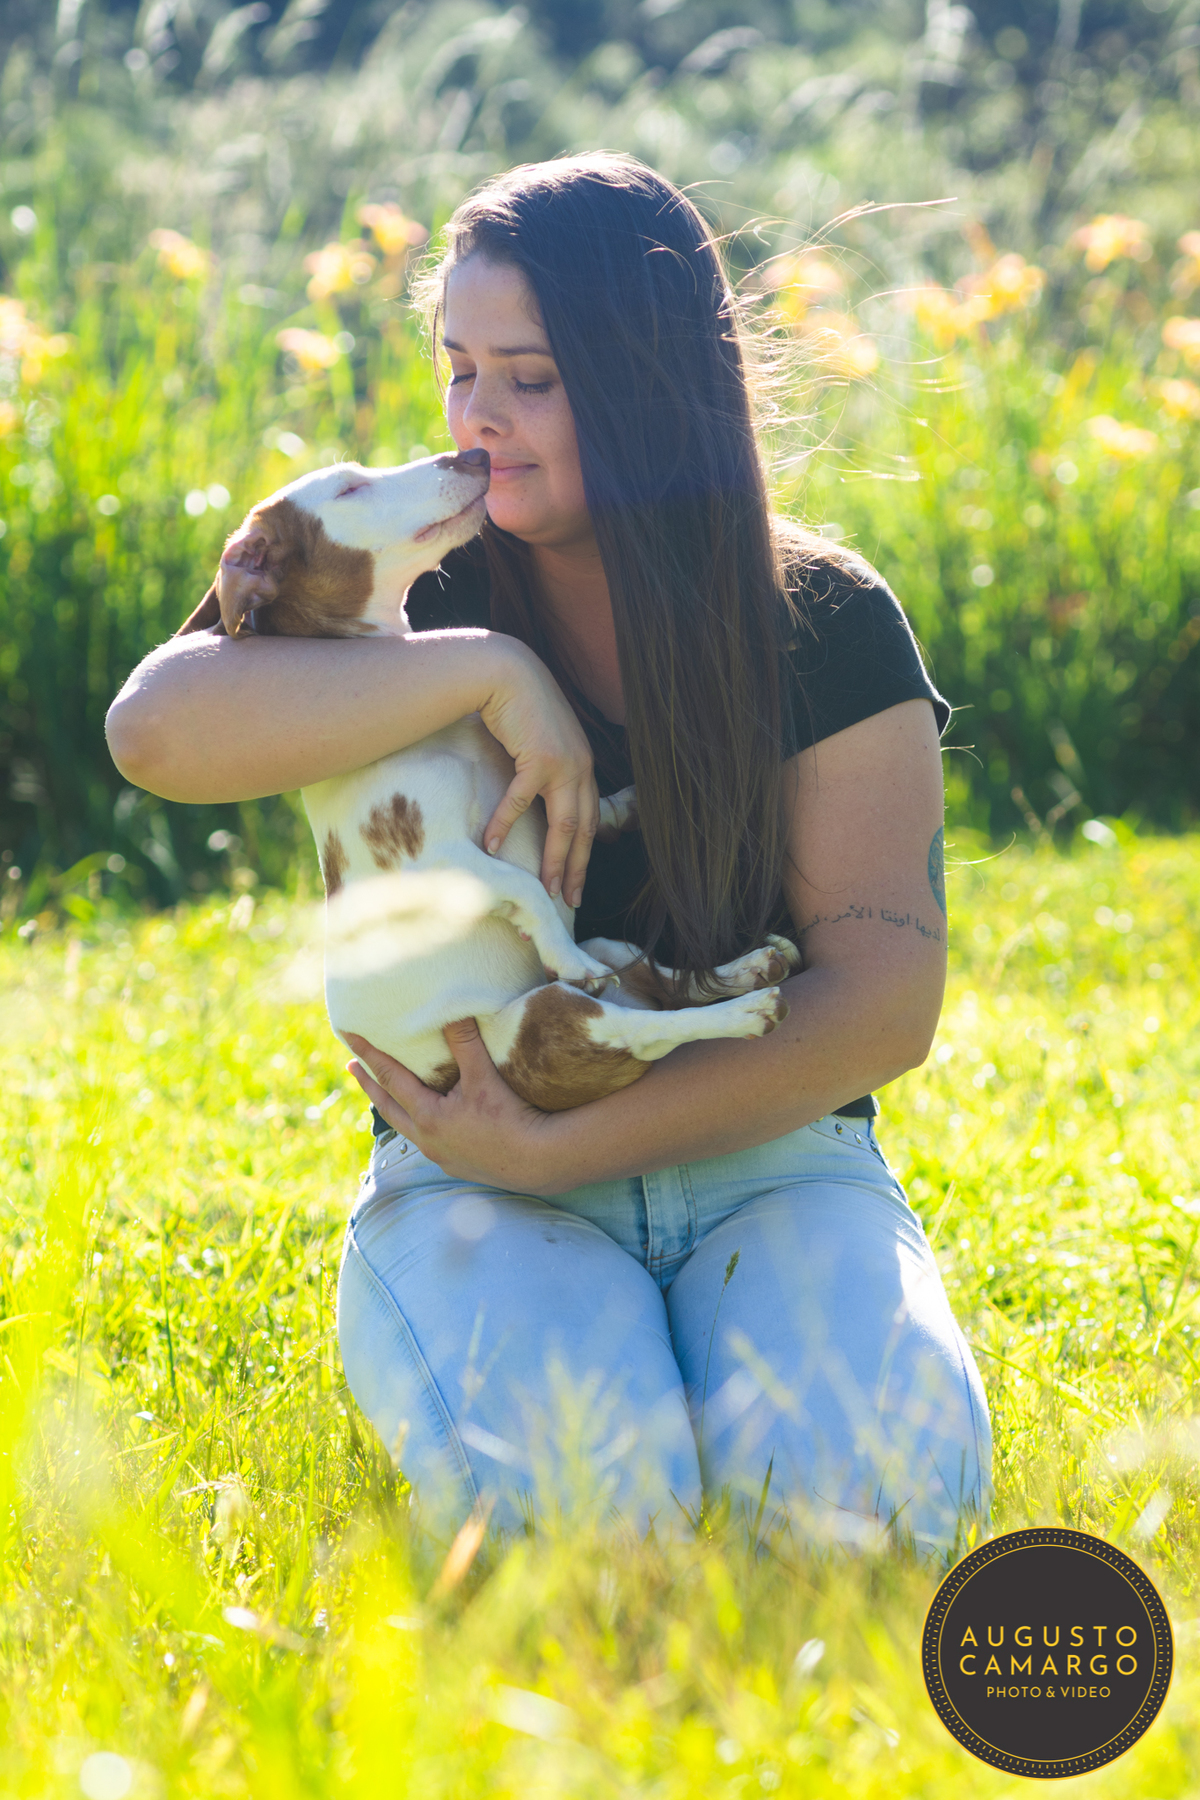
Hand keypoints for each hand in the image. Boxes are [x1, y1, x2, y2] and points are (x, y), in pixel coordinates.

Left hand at [344, 1023, 564, 1192]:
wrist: (538, 1162)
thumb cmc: (511, 1117)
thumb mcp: (484, 1077)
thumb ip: (465, 1042)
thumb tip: (451, 1009)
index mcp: (427, 1116)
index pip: (389, 1078)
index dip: (368, 1055)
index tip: (348, 1037)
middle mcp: (427, 1139)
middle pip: (388, 1107)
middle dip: (369, 1085)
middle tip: (352, 1067)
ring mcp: (440, 1155)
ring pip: (406, 1128)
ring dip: (393, 1107)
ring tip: (385, 1095)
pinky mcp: (457, 1165)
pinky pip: (427, 1142)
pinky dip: (418, 1126)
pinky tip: (428, 1122)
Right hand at [479, 642, 598, 907]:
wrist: (507, 672)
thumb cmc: (517, 705)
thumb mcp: (540, 740)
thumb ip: (542, 767)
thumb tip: (530, 793)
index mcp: (583, 766)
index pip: (590, 818)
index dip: (584, 852)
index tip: (576, 880)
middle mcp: (581, 768)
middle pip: (585, 829)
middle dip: (578, 867)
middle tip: (570, 899)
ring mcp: (563, 764)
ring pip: (565, 824)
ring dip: (556, 860)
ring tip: (548, 889)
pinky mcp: (539, 758)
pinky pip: (522, 801)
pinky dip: (506, 824)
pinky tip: (492, 845)